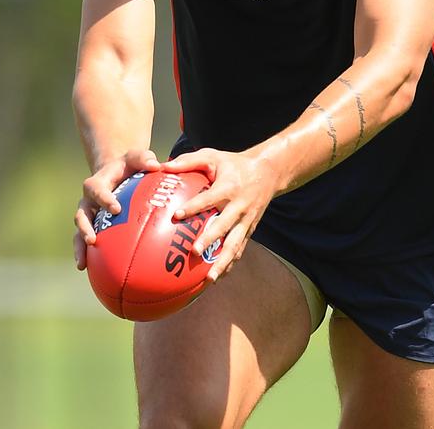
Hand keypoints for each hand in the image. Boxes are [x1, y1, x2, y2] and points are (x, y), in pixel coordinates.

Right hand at [73, 148, 159, 269]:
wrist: (117, 171)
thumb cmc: (130, 165)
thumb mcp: (137, 157)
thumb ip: (145, 158)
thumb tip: (157, 165)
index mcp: (97, 183)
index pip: (97, 190)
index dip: (104, 199)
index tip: (116, 209)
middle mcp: (88, 201)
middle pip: (81, 215)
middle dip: (85, 228)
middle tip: (93, 241)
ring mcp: (88, 215)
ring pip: (78, 233)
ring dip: (79, 247)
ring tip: (82, 264)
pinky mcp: (91, 227)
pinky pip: (86, 243)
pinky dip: (88, 256)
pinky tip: (92, 272)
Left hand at [162, 147, 278, 282]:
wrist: (269, 172)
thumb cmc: (234, 163)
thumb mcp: (213, 155)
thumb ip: (189, 161)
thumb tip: (164, 167)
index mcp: (229, 187)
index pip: (209, 198)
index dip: (194, 207)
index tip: (177, 215)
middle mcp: (239, 205)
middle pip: (224, 225)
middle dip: (210, 239)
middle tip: (194, 252)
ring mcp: (247, 219)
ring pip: (235, 243)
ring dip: (223, 261)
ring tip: (210, 278)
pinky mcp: (251, 228)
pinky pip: (241, 248)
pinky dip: (231, 263)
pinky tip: (219, 277)